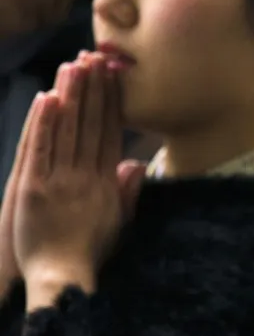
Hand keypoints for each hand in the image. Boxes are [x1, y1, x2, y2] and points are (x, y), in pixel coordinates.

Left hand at [15, 54, 128, 309]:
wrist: (63, 277)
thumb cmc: (90, 253)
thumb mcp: (118, 221)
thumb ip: (127, 191)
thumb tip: (138, 163)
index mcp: (106, 181)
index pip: (109, 131)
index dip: (111, 101)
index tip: (113, 76)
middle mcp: (86, 175)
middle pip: (90, 123)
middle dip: (93, 88)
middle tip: (95, 57)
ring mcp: (60, 180)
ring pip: (67, 130)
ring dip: (71, 95)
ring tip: (74, 65)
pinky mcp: (33, 188)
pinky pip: (41, 149)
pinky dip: (44, 123)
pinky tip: (48, 98)